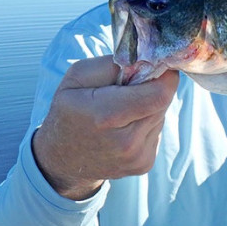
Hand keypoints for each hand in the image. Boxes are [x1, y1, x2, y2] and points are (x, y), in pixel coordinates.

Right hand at [32, 55, 178, 199]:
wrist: (61, 159)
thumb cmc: (69, 111)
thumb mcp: (77, 77)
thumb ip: (113, 64)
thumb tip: (147, 61)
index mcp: (107, 115)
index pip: (160, 93)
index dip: (165, 76)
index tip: (157, 66)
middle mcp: (127, 142)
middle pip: (163, 101)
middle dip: (152, 88)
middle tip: (131, 87)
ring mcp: (137, 157)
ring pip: (161, 115)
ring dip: (148, 106)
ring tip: (123, 110)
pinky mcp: (144, 164)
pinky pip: (156, 131)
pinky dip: (146, 123)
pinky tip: (125, 127)